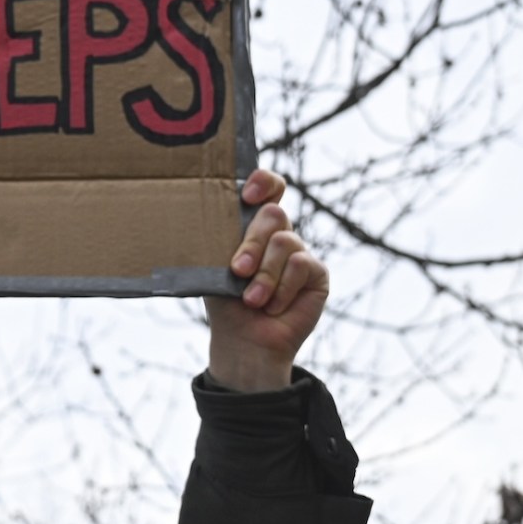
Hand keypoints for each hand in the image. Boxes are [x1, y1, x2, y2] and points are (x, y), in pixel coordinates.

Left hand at [208, 170, 327, 392]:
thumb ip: (221, 239)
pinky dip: (282, 288)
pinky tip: (273, 307)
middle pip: (273, 213)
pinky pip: (301, 264)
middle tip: (238, 271)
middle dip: (252, 243)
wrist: (243, 341)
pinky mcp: (316, 273)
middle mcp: (279, 235)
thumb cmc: (226, 303)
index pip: (268, 189)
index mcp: (253, 226)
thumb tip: (206, 213)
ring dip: (264, 274)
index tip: (247, 196)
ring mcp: (299, 252)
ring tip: (252, 300)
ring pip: (285, 241)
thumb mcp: (215, 267)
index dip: (264, 182)